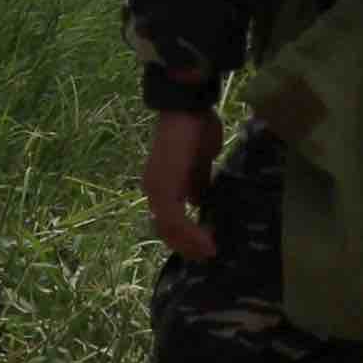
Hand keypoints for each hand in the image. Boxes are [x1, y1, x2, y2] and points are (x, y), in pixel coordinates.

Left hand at [143, 108, 223, 260]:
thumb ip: (197, 183)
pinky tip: (208, 240)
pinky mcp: (163, 187)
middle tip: (208, 255)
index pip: (167, 220)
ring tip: (209, 251)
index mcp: (161, 184)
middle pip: (165, 230)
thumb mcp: (200, 163)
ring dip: (189, 243)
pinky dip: (191, 233)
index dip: (184, 237)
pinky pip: (174, 219)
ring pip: (168, 228)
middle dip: (187, 246)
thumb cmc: (195, 129)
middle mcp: (153, 189)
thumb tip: (199, 203)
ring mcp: (156, 189)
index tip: (206, 247)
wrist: (187, 107)